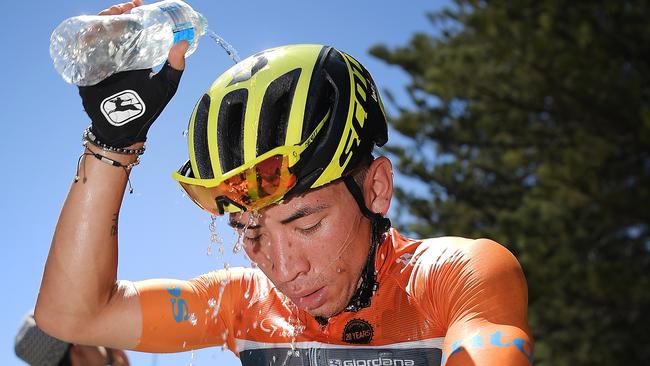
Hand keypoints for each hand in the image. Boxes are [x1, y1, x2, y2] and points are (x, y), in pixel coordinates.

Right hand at [78, 0, 188, 147]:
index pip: (130, 27)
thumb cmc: (148, 108)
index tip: (138, 5)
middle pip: (111, 25)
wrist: (125, 129)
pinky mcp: (87, 70)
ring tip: (112, 17)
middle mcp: (116, 55)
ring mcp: (100, 61)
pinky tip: (94, 31)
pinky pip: (81, 50)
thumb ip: (176, 66)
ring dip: (101, 21)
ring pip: (96, 33)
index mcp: (134, 54)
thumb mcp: (166, 84)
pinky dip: (85, 38)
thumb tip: (184, 42)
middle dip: (116, 13)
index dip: (131, 13)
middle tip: (125, 8)